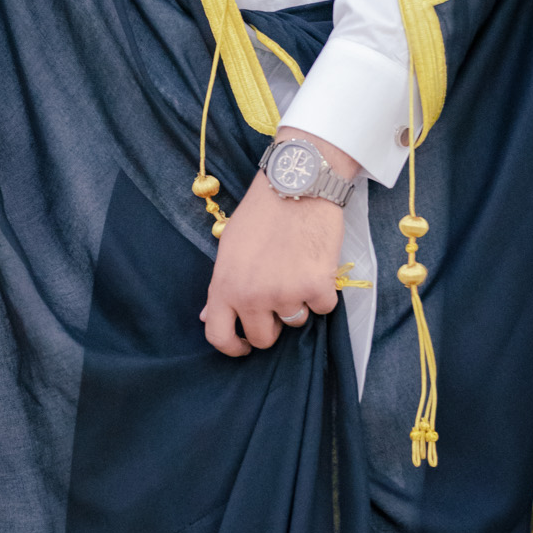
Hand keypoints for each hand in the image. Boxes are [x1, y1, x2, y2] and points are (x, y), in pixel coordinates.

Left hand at [201, 130, 351, 356]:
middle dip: (272, 324)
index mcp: (225, 285)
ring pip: (296, 321)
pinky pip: (323, 307)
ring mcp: (285, 294)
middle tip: (279, 297)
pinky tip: (317, 263)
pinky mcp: (316, 287)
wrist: (298, 184)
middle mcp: (252, 296)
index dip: (232, 347)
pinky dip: (324, 290)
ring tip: (298, 267)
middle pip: (263, 338)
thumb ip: (222, 285)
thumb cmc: (262, 212)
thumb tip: (208, 316)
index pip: (219, 336)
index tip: (243, 346)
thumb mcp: (230, 246)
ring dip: (299, 302)